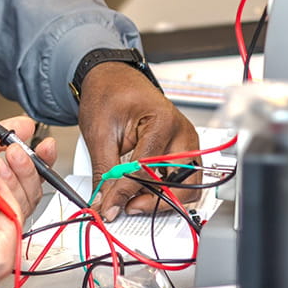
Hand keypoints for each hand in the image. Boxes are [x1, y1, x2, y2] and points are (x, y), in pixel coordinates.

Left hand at [77, 62, 199, 220]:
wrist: (112, 80)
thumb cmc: (109, 95)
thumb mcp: (99, 133)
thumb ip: (105, 171)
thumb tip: (106, 202)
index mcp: (164, 120)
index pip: (148, 168)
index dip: (127, 191)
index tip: (110, 206)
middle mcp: (182, 132)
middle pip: (181, 181)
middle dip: (155, 200)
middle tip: (127, 207)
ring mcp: (186, 142)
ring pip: (187, 185)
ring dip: (164, 199)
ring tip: (135, 201)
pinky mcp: (182, 150)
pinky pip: (182, 179)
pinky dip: (166, 190)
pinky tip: (144, 192)